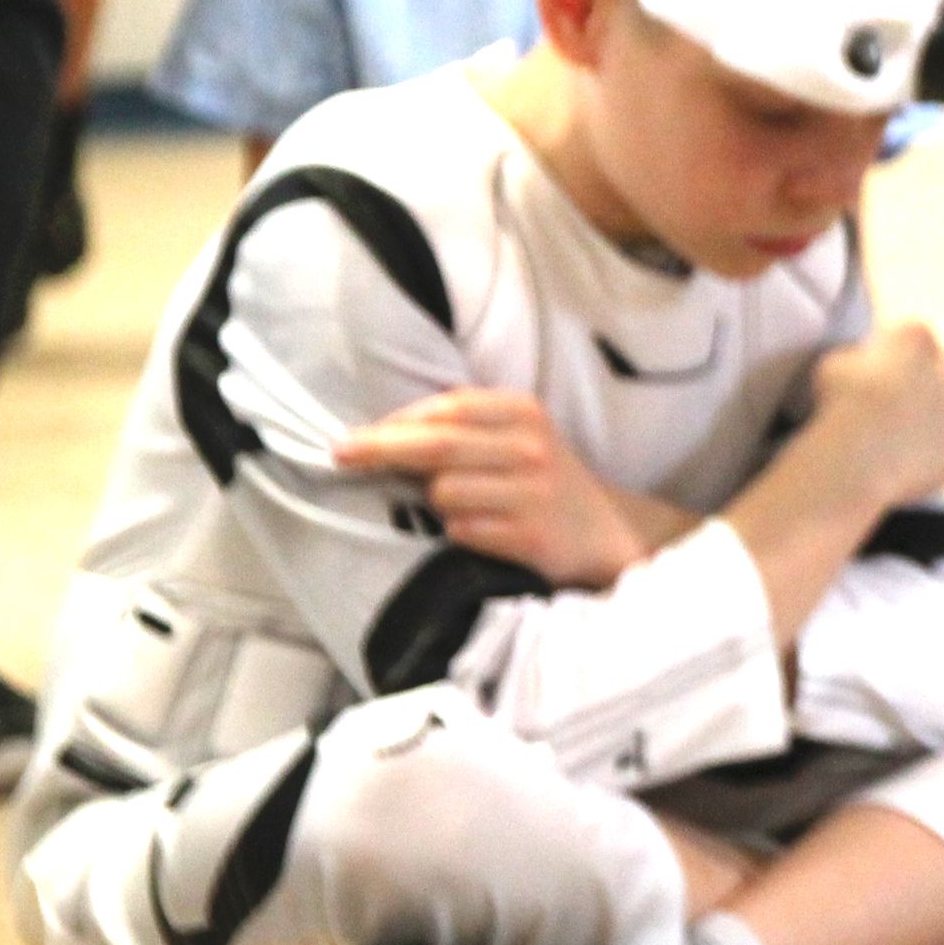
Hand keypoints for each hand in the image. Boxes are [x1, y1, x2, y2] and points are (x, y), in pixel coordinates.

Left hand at [337, 389, 647, 588]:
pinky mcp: (531, 536)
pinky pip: (463, 531)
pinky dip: (460, 533)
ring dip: (438, 504)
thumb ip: (463, 429)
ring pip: (445, 492)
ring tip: (465, 509)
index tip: (353, 438)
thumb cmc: (540, 481)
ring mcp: (533, 492)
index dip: (394, 422)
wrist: (604, 532)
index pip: (447, 408)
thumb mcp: (516, 437)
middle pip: (438, 444)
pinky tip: (483, 533)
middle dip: (381, 449)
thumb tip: (380, 435)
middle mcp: (531, 447)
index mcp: (524, 413)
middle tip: (339, 455)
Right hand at [797, 322, 943, 507]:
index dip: (899, 353)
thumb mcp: (835, 364)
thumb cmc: (840, 404)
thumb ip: (858, 359)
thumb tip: (863, 366)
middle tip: (914, 394)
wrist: (862, 453)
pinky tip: (931, 461)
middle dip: (936, 373)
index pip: (915, 335)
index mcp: (916, 338)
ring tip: (923, 429)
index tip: (885, 370)